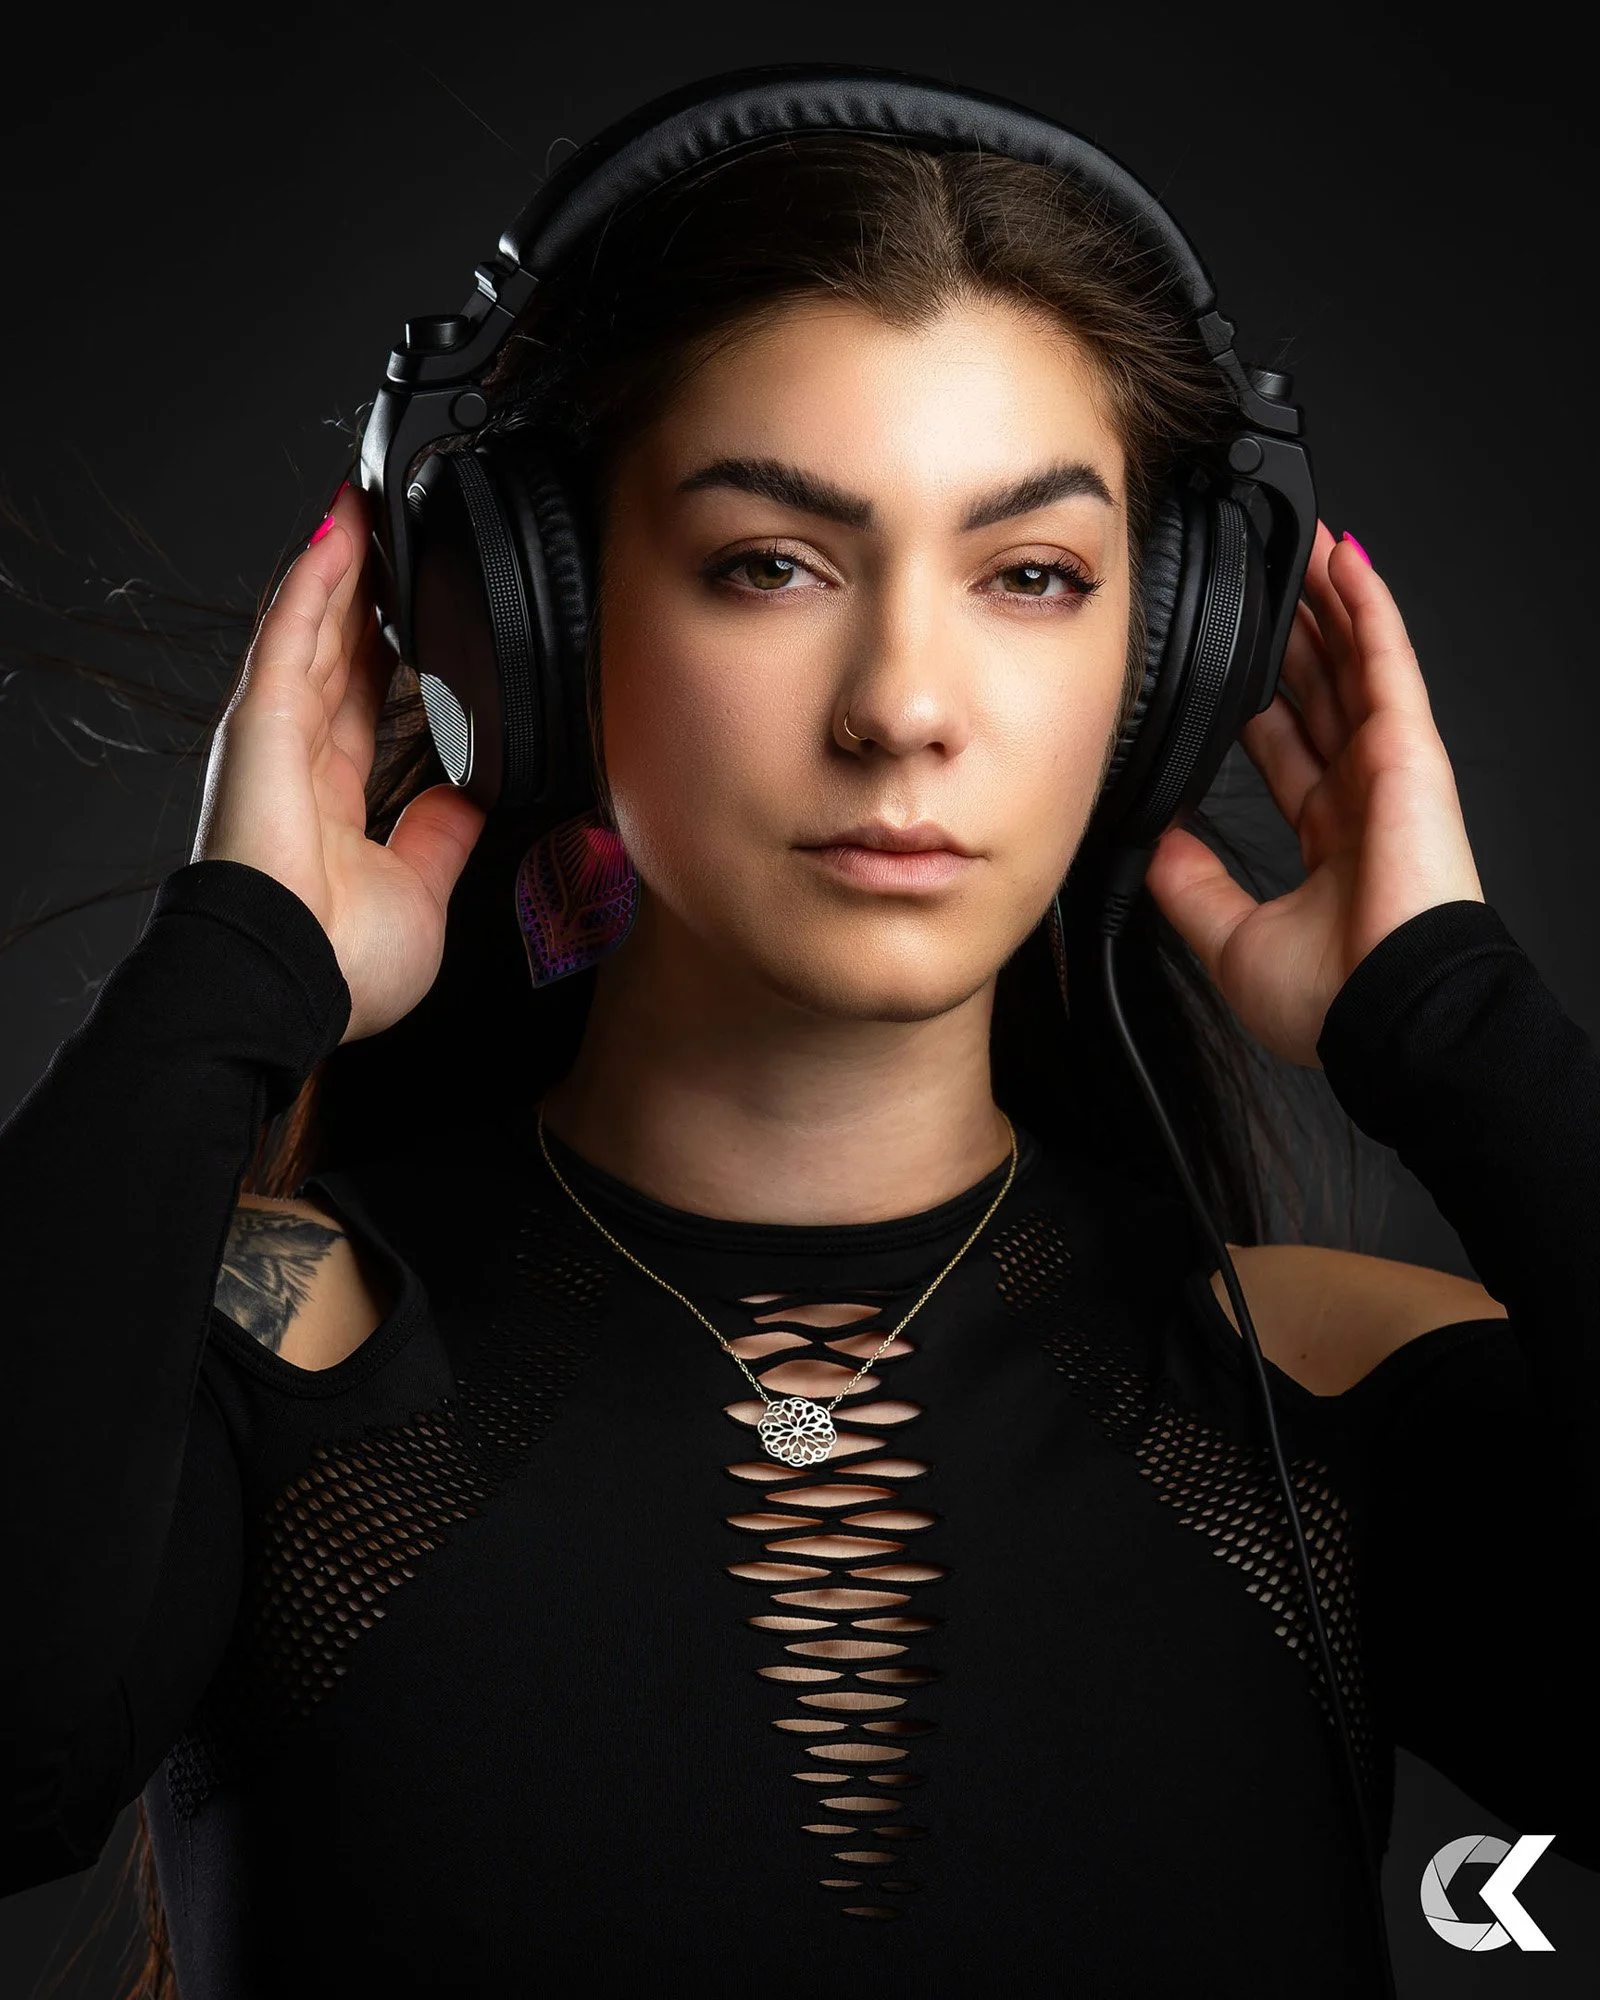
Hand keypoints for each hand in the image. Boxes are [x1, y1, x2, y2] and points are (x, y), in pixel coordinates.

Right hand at [192, 483, 488, 1045]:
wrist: (296, 980)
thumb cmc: (341, 964)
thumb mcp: (423, 890)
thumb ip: (444, 835)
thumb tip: (473, 799)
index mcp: (334, 804)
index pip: (365, 708)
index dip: (387, 657)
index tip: (415, 618)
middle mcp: (299, 763)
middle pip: (339, 653)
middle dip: (366, 594)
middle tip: (396, 535)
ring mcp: (276, 737)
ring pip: (315, 628)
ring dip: (342, 565)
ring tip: (369, 506)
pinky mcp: (262, 720)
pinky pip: (291, 632)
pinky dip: (315, 577)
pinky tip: (339, 528)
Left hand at [1142, 522, 1484, 1070]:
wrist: (1389, 1016)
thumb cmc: (1333, 1000)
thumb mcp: (1230, 939)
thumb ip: (1192, 885)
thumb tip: (1154, 841)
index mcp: (1328, 842)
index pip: (1287, 750)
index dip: (1262, 702)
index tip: (1230, 670)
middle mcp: (1362, 798)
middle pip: (1320, 695)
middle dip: (1292, 639)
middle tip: (1261, 586)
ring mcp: (1389, 770)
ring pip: (1351, 664)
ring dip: (1326, 605)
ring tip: (1301, 548)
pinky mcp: (1410, 753)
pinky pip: (1386, 663)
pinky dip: (1367, 609)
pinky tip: (1346, 562)